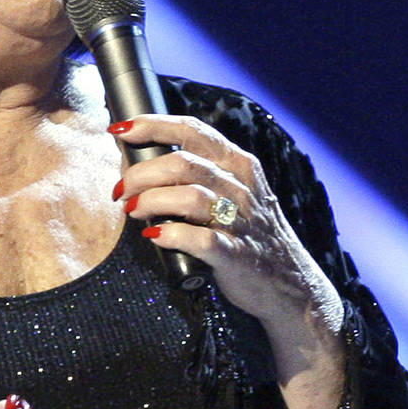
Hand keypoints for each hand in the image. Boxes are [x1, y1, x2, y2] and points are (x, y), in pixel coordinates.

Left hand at [109, 115, 341, 336]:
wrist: (287, 283)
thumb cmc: (244, 232)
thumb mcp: (231, 191)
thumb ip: (194, 172)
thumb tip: (134, 160)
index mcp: (237, 163)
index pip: (192, 130)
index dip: (151, 126)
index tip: (120, 130)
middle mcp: (241, 186)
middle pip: (181, 163)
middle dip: (141, 175)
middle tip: (123, 192)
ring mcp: (240, 220)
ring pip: (189, 196)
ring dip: (151, 202)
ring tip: (134, 212)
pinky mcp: (236, 254)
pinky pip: (199, 239)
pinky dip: (170, 235)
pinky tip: (154, 236)